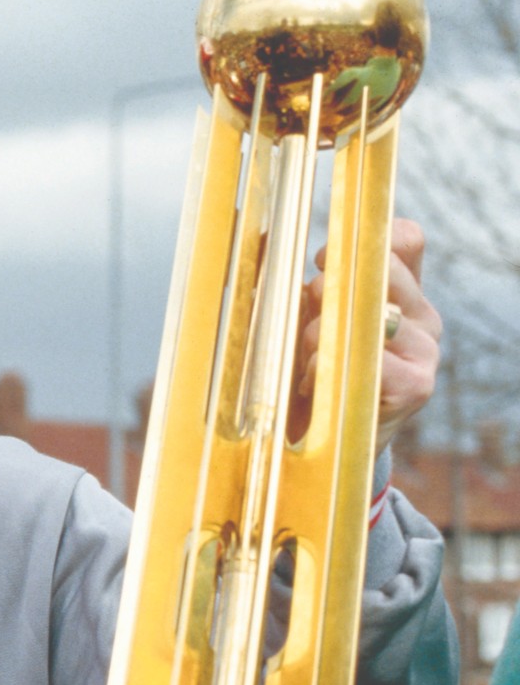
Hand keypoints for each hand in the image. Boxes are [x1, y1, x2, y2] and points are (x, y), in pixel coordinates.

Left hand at [295, 218, 441, 455]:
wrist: (311, 452)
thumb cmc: (298, 378)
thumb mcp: (288, 321)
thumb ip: (281, 277)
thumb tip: (258, 232)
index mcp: (397, 292)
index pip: (404, 240)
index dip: (361, 240)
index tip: (318, 259)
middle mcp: (420, 317)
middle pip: (382, 270)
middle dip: (326, 289)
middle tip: (304, 319)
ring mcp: (425, 351)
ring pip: (371, 312)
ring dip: (320, 335)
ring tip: (304, 364)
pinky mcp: (417, 386)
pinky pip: (370, 359)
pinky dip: (328, 371)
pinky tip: (314, 388)